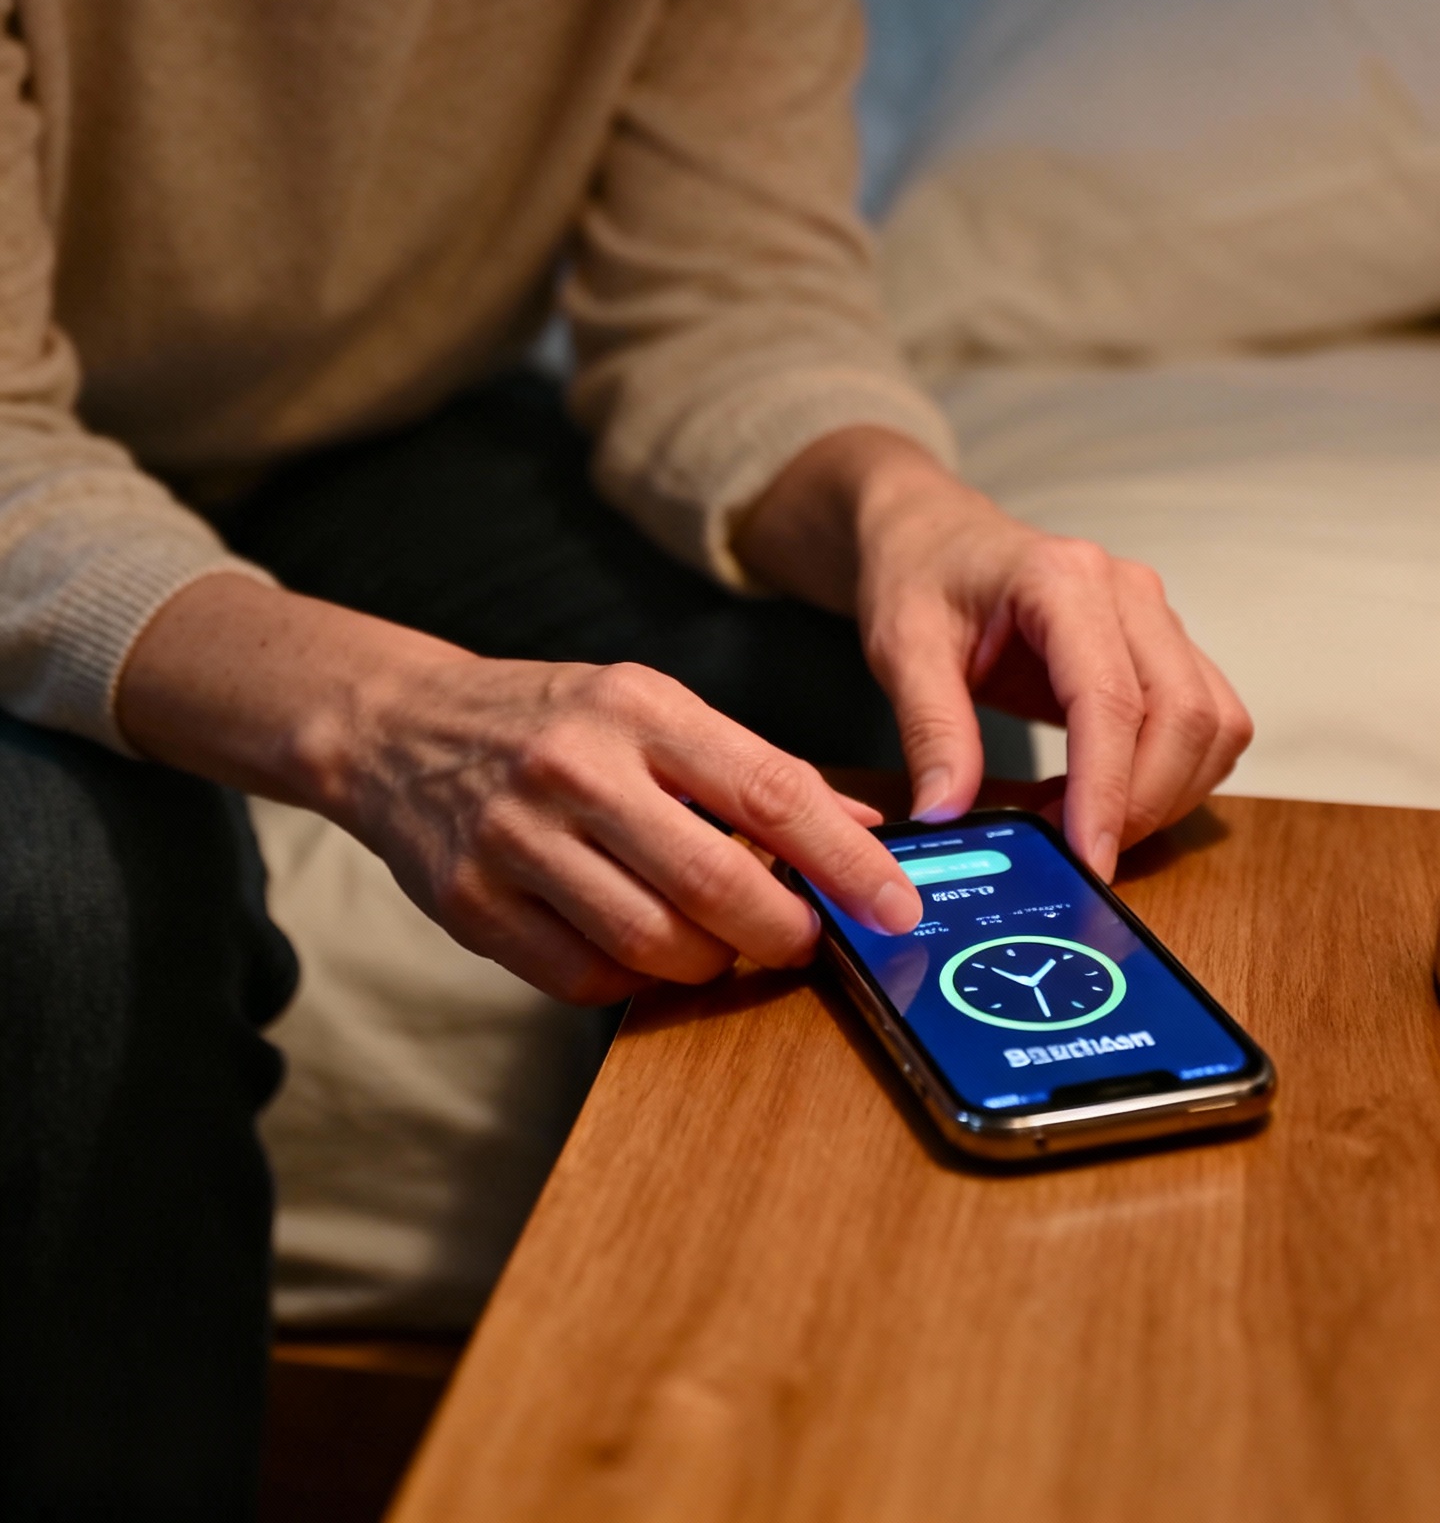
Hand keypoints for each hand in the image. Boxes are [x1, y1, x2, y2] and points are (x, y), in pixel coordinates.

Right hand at [118, 578, 923, 1003]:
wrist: (401, 728)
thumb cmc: (552, 720)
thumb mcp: (651, 709)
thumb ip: (751, 770)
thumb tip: (865, 834)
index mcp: (637, 708)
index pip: (769, 791)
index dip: (845, 860)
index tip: (897, 904)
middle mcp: (577, 769)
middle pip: (717, 884)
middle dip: (784, 931)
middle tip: (803, 938)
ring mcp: (517, 841)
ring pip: (655, 944)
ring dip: (708, 962)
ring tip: (715, 939)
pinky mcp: (474, 906)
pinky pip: (586, 979)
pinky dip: (631, 980)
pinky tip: (636, 945)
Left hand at [735, 428, 1253, 880]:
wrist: (937, 537)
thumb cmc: (919, 577)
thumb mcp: (902, 649)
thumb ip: (931, 730)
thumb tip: (947, 814)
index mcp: (1062, 580)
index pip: (1111, 699)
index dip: (1107, 790)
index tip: (1087, 860)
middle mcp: (1128, 592)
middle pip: (1184, 715)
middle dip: (1143, 803)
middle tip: (1078, 856)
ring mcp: (1157, 617)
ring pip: (1212, 724)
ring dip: (1166, 794)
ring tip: (1083, 825)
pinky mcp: (1166, 646)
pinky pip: (1209, 722)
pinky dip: (1174, 775)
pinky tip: (1104, 794)